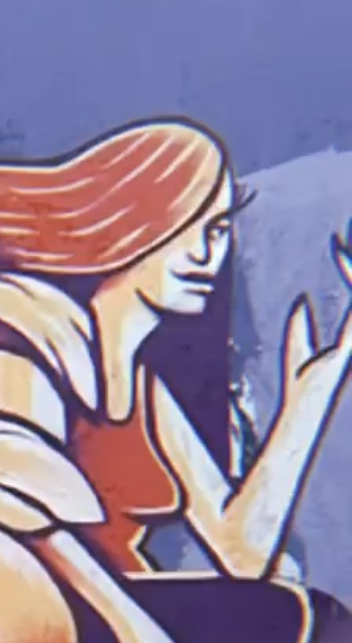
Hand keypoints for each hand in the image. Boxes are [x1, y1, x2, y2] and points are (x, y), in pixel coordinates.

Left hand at [279, 229, 351, 420]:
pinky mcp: (349, 345)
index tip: (337, 241)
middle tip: (346, 230)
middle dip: (351, 262)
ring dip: (350, 268)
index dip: (347, 265)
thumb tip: (303, 299)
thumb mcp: (296, 348)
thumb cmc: (299, 388)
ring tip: (343, 242)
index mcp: (348, 334)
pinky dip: (350, 279)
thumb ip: (300, 325)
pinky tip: (343, 261)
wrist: (302, 412)